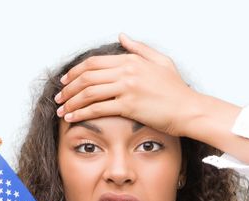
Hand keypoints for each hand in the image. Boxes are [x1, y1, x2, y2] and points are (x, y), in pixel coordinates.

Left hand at [54, 33, 202, 136]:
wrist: (189, 110)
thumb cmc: (177, 90)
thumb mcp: (161, 62)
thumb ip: (139, 48)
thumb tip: (122, 36)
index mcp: (132, 60)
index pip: (94, 62)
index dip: (76, 71)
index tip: (67, 80)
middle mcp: (127, 71)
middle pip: (87, 76)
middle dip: (69, 87)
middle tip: (59, 96)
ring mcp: (127, 88)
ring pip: (89, 92)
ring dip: (71, 101)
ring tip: (62, 109)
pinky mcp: (129, 105)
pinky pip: (98, 108)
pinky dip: (81, 112)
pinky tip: (72, 117)